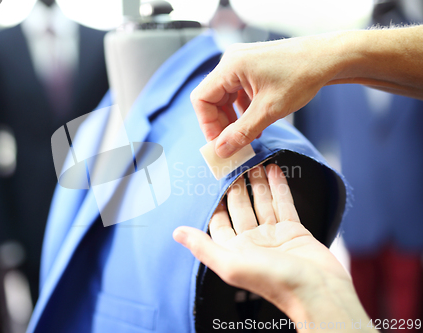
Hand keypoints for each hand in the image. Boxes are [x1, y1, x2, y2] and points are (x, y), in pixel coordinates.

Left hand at [174, 165, 373, 329]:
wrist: (318, 291)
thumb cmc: (273, 281)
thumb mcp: (231, 264)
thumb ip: (204, 247)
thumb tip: (177, 233)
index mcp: (235, 250)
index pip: (219, 221)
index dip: (215, 201)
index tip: (211, 179)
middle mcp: (252, 242)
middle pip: (241, 207)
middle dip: (237, 186)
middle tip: (234, 162)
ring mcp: (274, 235)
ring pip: (262, 203)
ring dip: (258, 182)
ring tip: (254, 160)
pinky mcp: (294, 230)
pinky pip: (284, 204)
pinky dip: (279, 187)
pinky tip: (274, 169)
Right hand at [192, 26, 422, 158]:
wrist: (328, 58)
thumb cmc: (302, 76)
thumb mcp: (269, 111)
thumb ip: (241, 133)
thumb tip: (221, 151)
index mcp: (230, 67)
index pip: (201, 99)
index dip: (207, 124)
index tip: (220, 143)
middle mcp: (232, 61)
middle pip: (211, 99)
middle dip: (221, 124)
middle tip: (233, 144)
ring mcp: (241, 63)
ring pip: (224, 97)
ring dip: (232, 119)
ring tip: (247, 136)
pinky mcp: (251, 67)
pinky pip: (237, 92)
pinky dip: (242, 110)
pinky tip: (255, 124)